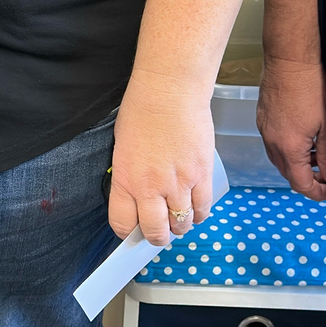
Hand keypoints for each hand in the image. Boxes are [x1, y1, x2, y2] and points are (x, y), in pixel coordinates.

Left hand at [109, 75, 215, 247]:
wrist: (170, 90)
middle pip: (156, 233)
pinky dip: (199, 213)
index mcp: (126, 180)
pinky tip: (194, 205)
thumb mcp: (123, 148)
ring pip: (182, 224)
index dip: (129, 232)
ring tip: (178, 214)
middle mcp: (151, 187)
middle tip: (160, 228)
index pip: (123, 225)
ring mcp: (179, 183)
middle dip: (157, 236)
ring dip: (180, 225)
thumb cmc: (142, 111)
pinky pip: (203, 208)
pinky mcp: (202, 175)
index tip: (134, 228)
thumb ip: (130, 177)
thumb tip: (138, 198)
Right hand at [256, 53, 325, 203]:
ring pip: (280, 160)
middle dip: (308, 180)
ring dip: (298, 165)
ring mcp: (264, 130)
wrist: (289, 59)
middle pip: (288, 174)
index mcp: (289, 147)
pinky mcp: (262, 119)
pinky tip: (303, 140)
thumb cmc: (312, 87)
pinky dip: (288, 150)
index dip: (317, 193)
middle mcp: (272, 143)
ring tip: (317, 157)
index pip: (300, 183)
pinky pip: (273, 145)